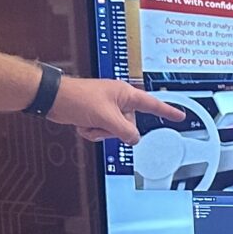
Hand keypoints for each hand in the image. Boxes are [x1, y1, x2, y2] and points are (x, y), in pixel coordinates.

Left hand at [50, 78, 183, 145]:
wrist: (53, 98)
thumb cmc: (77, 98)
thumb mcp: (106, 117)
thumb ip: (124, 131)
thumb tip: (134, 139)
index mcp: (125, 94)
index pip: (152, 104)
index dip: (167, 111)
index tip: (179, 115)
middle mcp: (118, 100)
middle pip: (129, 125)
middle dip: (114, 129)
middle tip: (101, 123)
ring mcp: (106, 108)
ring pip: (114, 131)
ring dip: (101, 132)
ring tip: (89, 122)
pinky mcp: (96, 115)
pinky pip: (102, 131)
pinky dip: (92, 132)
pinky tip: (83, 124)